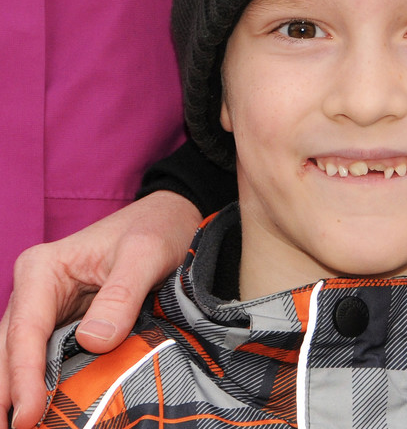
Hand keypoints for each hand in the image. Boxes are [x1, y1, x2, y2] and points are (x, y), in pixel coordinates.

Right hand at [0, 191, 200, 428]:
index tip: (27, 419)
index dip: (23, 379)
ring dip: (19, 394)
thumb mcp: (147, 253)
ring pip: (21, 358)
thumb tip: (93, 342)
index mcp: (43, 269)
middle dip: (6, 395)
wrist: (172, 217)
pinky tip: (46, 414)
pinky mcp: (65, 322)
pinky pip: (47, 358)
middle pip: (9, 350)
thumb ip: (122, 295)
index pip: (25, 332)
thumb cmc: (158, 228)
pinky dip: (42, 386)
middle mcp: (36, 289)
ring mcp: (47, 308)